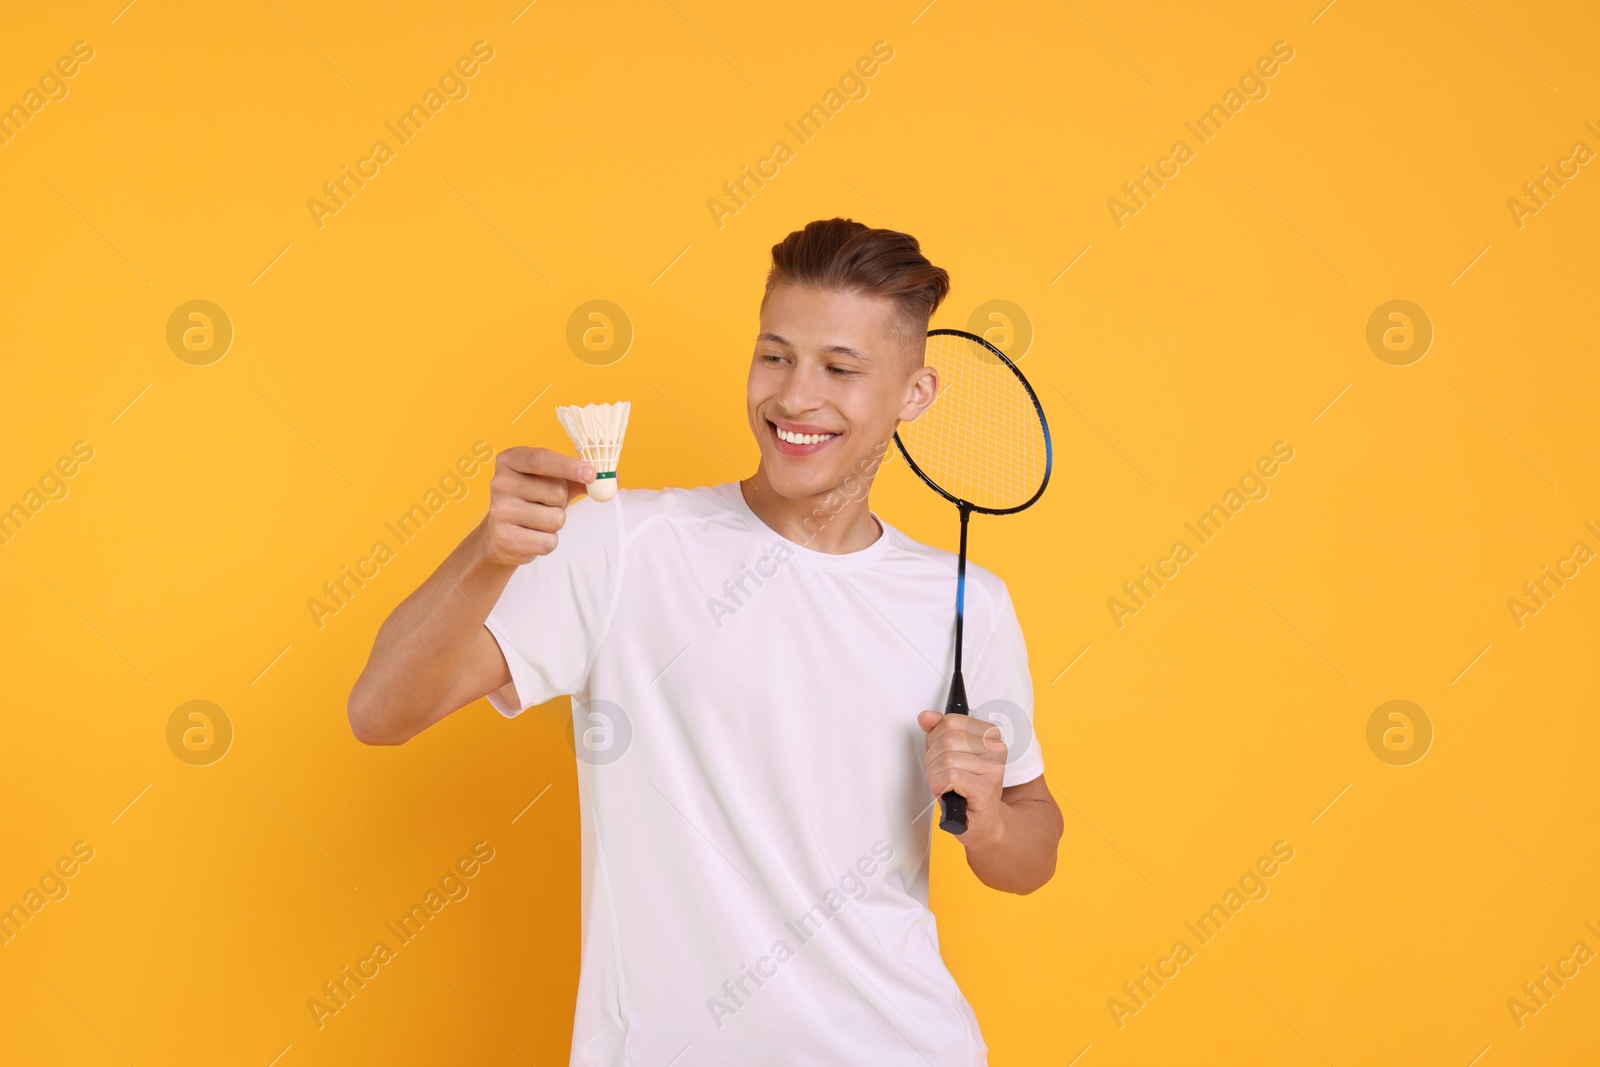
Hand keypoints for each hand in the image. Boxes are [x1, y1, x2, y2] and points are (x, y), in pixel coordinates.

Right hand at [481, 446, 593, 566]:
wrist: (500, 535)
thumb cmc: (532, 501)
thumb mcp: (551, 482)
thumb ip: (579, 478)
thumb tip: (613, 478)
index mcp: (510, 460)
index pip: (541, 459)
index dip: (568, 466)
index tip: (592, 474)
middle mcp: (499, 482)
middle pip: (556, 491)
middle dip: (562, 501)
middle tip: (547, 503)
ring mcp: (499, 511)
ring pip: (555, 518)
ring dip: (556, 522)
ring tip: (538, 521)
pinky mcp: (505, 538)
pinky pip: (548, 541)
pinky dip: (548, 541)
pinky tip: (533, 536)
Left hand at [918, 710, 1007, 847]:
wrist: (983, 822)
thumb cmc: (967, 789)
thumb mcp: (949, 754)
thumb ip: (938, 731)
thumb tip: (926, 716)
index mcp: (989, 735)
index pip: (950, 721)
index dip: (935, 737)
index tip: (939, 752)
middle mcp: (995, 749)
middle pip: (946, 740)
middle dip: (932, 759)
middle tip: (940, 773)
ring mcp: (993, 769)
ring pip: (946, 759)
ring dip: (934, 775)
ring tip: (944, 785)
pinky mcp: (985, 789)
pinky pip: (950, 777)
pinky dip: (939, 786)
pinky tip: (946, 792)